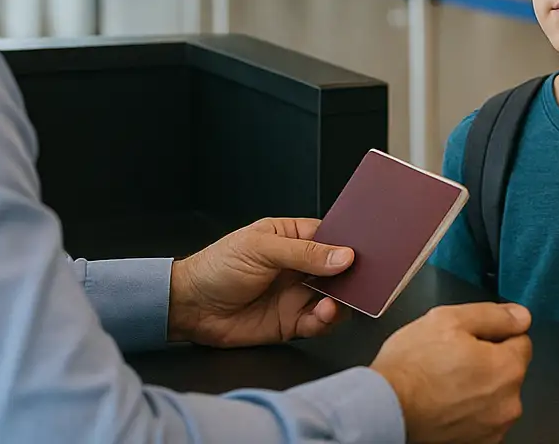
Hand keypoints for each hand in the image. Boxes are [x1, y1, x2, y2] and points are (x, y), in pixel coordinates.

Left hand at [168, 217, 353, 347]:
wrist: (190, 307)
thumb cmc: (217, 266)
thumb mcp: (261, 248)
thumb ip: (304, 253)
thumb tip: (343, 256)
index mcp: (294, 238)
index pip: (332, 237)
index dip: (351, 243)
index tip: (368, 249)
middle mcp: (301, 267)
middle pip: (340, 270)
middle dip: (353, 275)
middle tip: (363, 279)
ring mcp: (298, 295)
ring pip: (336, 297)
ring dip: (342, 300)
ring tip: (335, 300)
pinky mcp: (293, 322)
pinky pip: (320, 322)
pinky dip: (327, 320)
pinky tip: (323, 314)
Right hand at [372, 303, 532, 443]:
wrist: (383, 409)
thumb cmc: (412, 367)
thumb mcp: (450, 320)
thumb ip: (493, 316)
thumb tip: (520, 316)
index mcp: (507, 369)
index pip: (520, 339)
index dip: (494, 333)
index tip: (470, 337)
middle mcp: (508, 403)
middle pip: (507, 370)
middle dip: (487, 361)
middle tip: (452, 357)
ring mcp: (493, 429)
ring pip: (494, 395)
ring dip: (478, 387)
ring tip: (444, 382)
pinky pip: (480, 418)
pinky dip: (467, 410)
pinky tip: (443, 402)